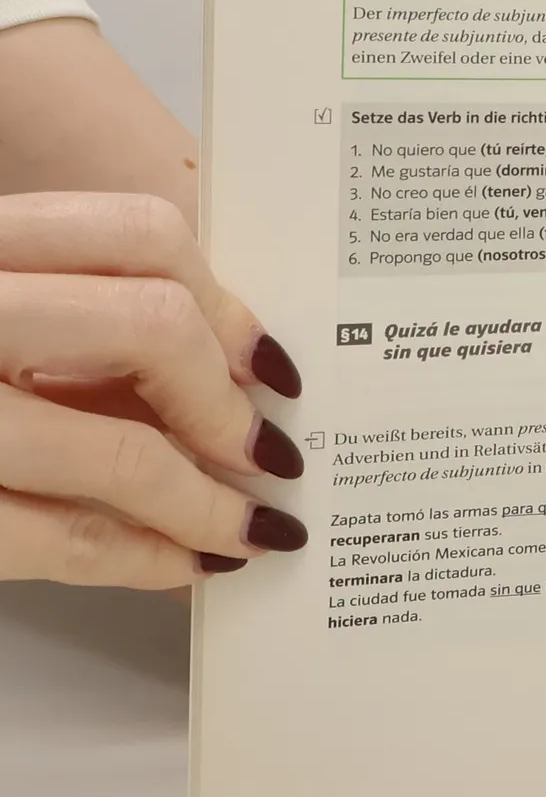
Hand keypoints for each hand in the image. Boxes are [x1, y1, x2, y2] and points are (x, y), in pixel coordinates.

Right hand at [0, 192, 306, 587]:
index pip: (139, 232)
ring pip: (119, 453)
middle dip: (225, 403)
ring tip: (247, 525)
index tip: (269, 363)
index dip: (229, 303)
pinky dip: (145, 558)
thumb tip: (229, 366)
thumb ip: (75, 311)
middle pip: (150, 325)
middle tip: (265, 449)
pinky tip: (182, 564)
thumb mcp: (5, 305)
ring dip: (207, 503)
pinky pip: (64, 542)